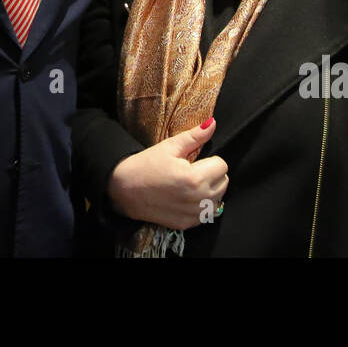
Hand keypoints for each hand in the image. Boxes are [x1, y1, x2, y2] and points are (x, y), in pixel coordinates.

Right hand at [106, 120, 228, 229]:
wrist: (124, 189)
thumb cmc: (146, 165)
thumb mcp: (170, 147)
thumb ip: (195, 136)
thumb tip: (213, 123)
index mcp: (195, 177)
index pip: (222, 165)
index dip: (209, 159)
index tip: (194, 160)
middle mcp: (198, 199)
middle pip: (223, 183)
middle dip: (212, 174)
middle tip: (192, 171)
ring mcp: (193, 214)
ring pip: (218, 199)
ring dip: (209, 191)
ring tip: (189, 184)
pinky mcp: (187, 224)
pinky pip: (206, 213)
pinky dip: (201, 205)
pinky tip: (185, 197)